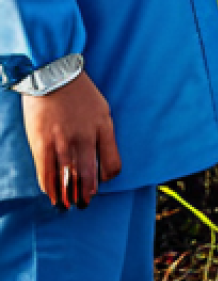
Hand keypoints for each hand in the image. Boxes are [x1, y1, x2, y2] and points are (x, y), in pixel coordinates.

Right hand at [21, 71, 120, 209]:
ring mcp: (63, 141)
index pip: (112, 162)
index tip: (103, 181)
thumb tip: (98, 155)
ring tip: (69, 205)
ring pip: (67, 177)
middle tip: (85, 202)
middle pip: (89, 175)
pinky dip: (50, 187)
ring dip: (69, 195)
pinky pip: (47, 172)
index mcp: (104, 126)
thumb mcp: (101, 108)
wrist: (53, 75)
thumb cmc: (80, 92)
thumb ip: (102, 131)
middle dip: (87, 193)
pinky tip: (52, 195)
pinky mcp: (42, 143)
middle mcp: (85, 136)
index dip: (108, 176)